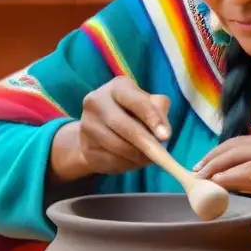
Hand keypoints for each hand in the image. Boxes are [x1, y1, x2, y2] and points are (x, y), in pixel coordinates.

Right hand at [55, 76, 171, 176]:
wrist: (99, 134)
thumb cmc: (131, 115)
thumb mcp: (149, 107)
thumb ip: (159, 112)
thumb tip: (164, 132)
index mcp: (118, 87)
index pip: (136, 101)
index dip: (152, 118)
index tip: (165, 136)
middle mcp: (97, 100)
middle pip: (124, 125)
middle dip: (145, 142)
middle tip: (160, 154)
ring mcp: (87, 123)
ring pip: (117, 146)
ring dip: (137, 156)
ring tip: (148, 157)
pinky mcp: (85, 145)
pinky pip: (110, 159)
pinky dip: (126, 163)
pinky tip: (130, 159)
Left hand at [193, 134, 250, 223]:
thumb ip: (245, 172)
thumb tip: (214, 175)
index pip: (238, 142)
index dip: (215, 152)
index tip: (199, 165)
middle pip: (238, 148)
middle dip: (213, 160)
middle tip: (197, 174)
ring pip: (245, 159)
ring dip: (220, 169)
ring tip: (204, 180)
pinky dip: (234, 177)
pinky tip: (220, 183)